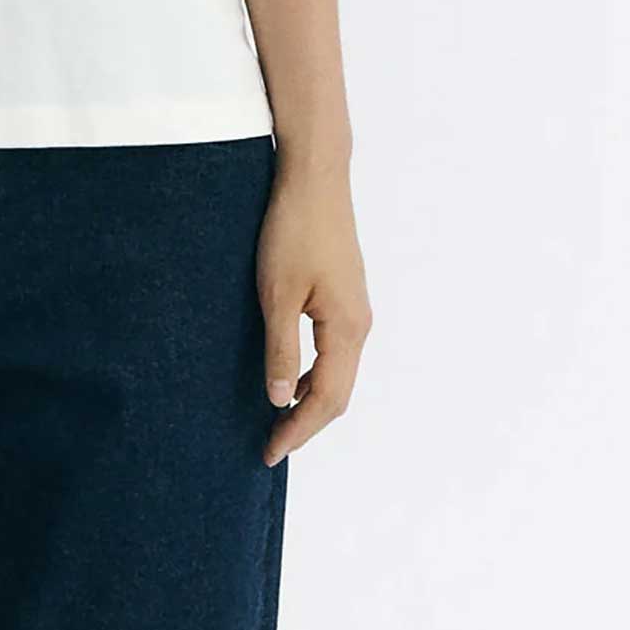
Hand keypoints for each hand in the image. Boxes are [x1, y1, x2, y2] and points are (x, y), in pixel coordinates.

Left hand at [255, 159, 372, 467]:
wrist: (316, 176)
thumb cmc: (293, 230)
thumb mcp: (277, 294)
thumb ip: (280, 349)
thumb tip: (280, 400)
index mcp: (346, 330)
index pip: (327, 400)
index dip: (299, 431)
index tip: (270, 453)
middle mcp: (359, 325)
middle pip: (338, 392)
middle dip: (306, 422)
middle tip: (271, 443)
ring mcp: (355, 308)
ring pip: (338, 370)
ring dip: (310, 396)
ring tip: (277, 414)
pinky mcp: (345, 293)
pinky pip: (334, 347)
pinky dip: (314, 370)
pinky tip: (289, 369)